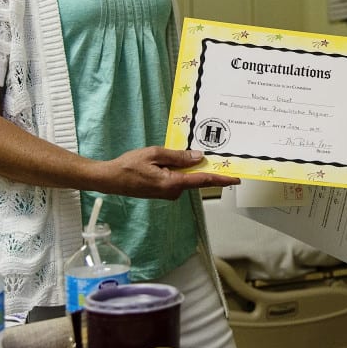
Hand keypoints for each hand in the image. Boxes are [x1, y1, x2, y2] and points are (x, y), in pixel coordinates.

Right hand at [99, 147, 239, 199]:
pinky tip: (165, 161)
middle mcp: (173, 192)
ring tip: (166, 156)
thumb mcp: (155, 154)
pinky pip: (176, 179)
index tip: (236, 179)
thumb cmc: (129, 165)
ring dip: (184, 167)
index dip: (221, 179)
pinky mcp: (163, 191)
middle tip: (205, 155)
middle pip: (195, 178)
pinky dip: (177, 170)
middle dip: (201, 167)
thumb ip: (178, 156)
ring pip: (184, 177)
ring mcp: (168, 193)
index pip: (202, 181)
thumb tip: (199, 158)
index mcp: (172, 183)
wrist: (111, 179)